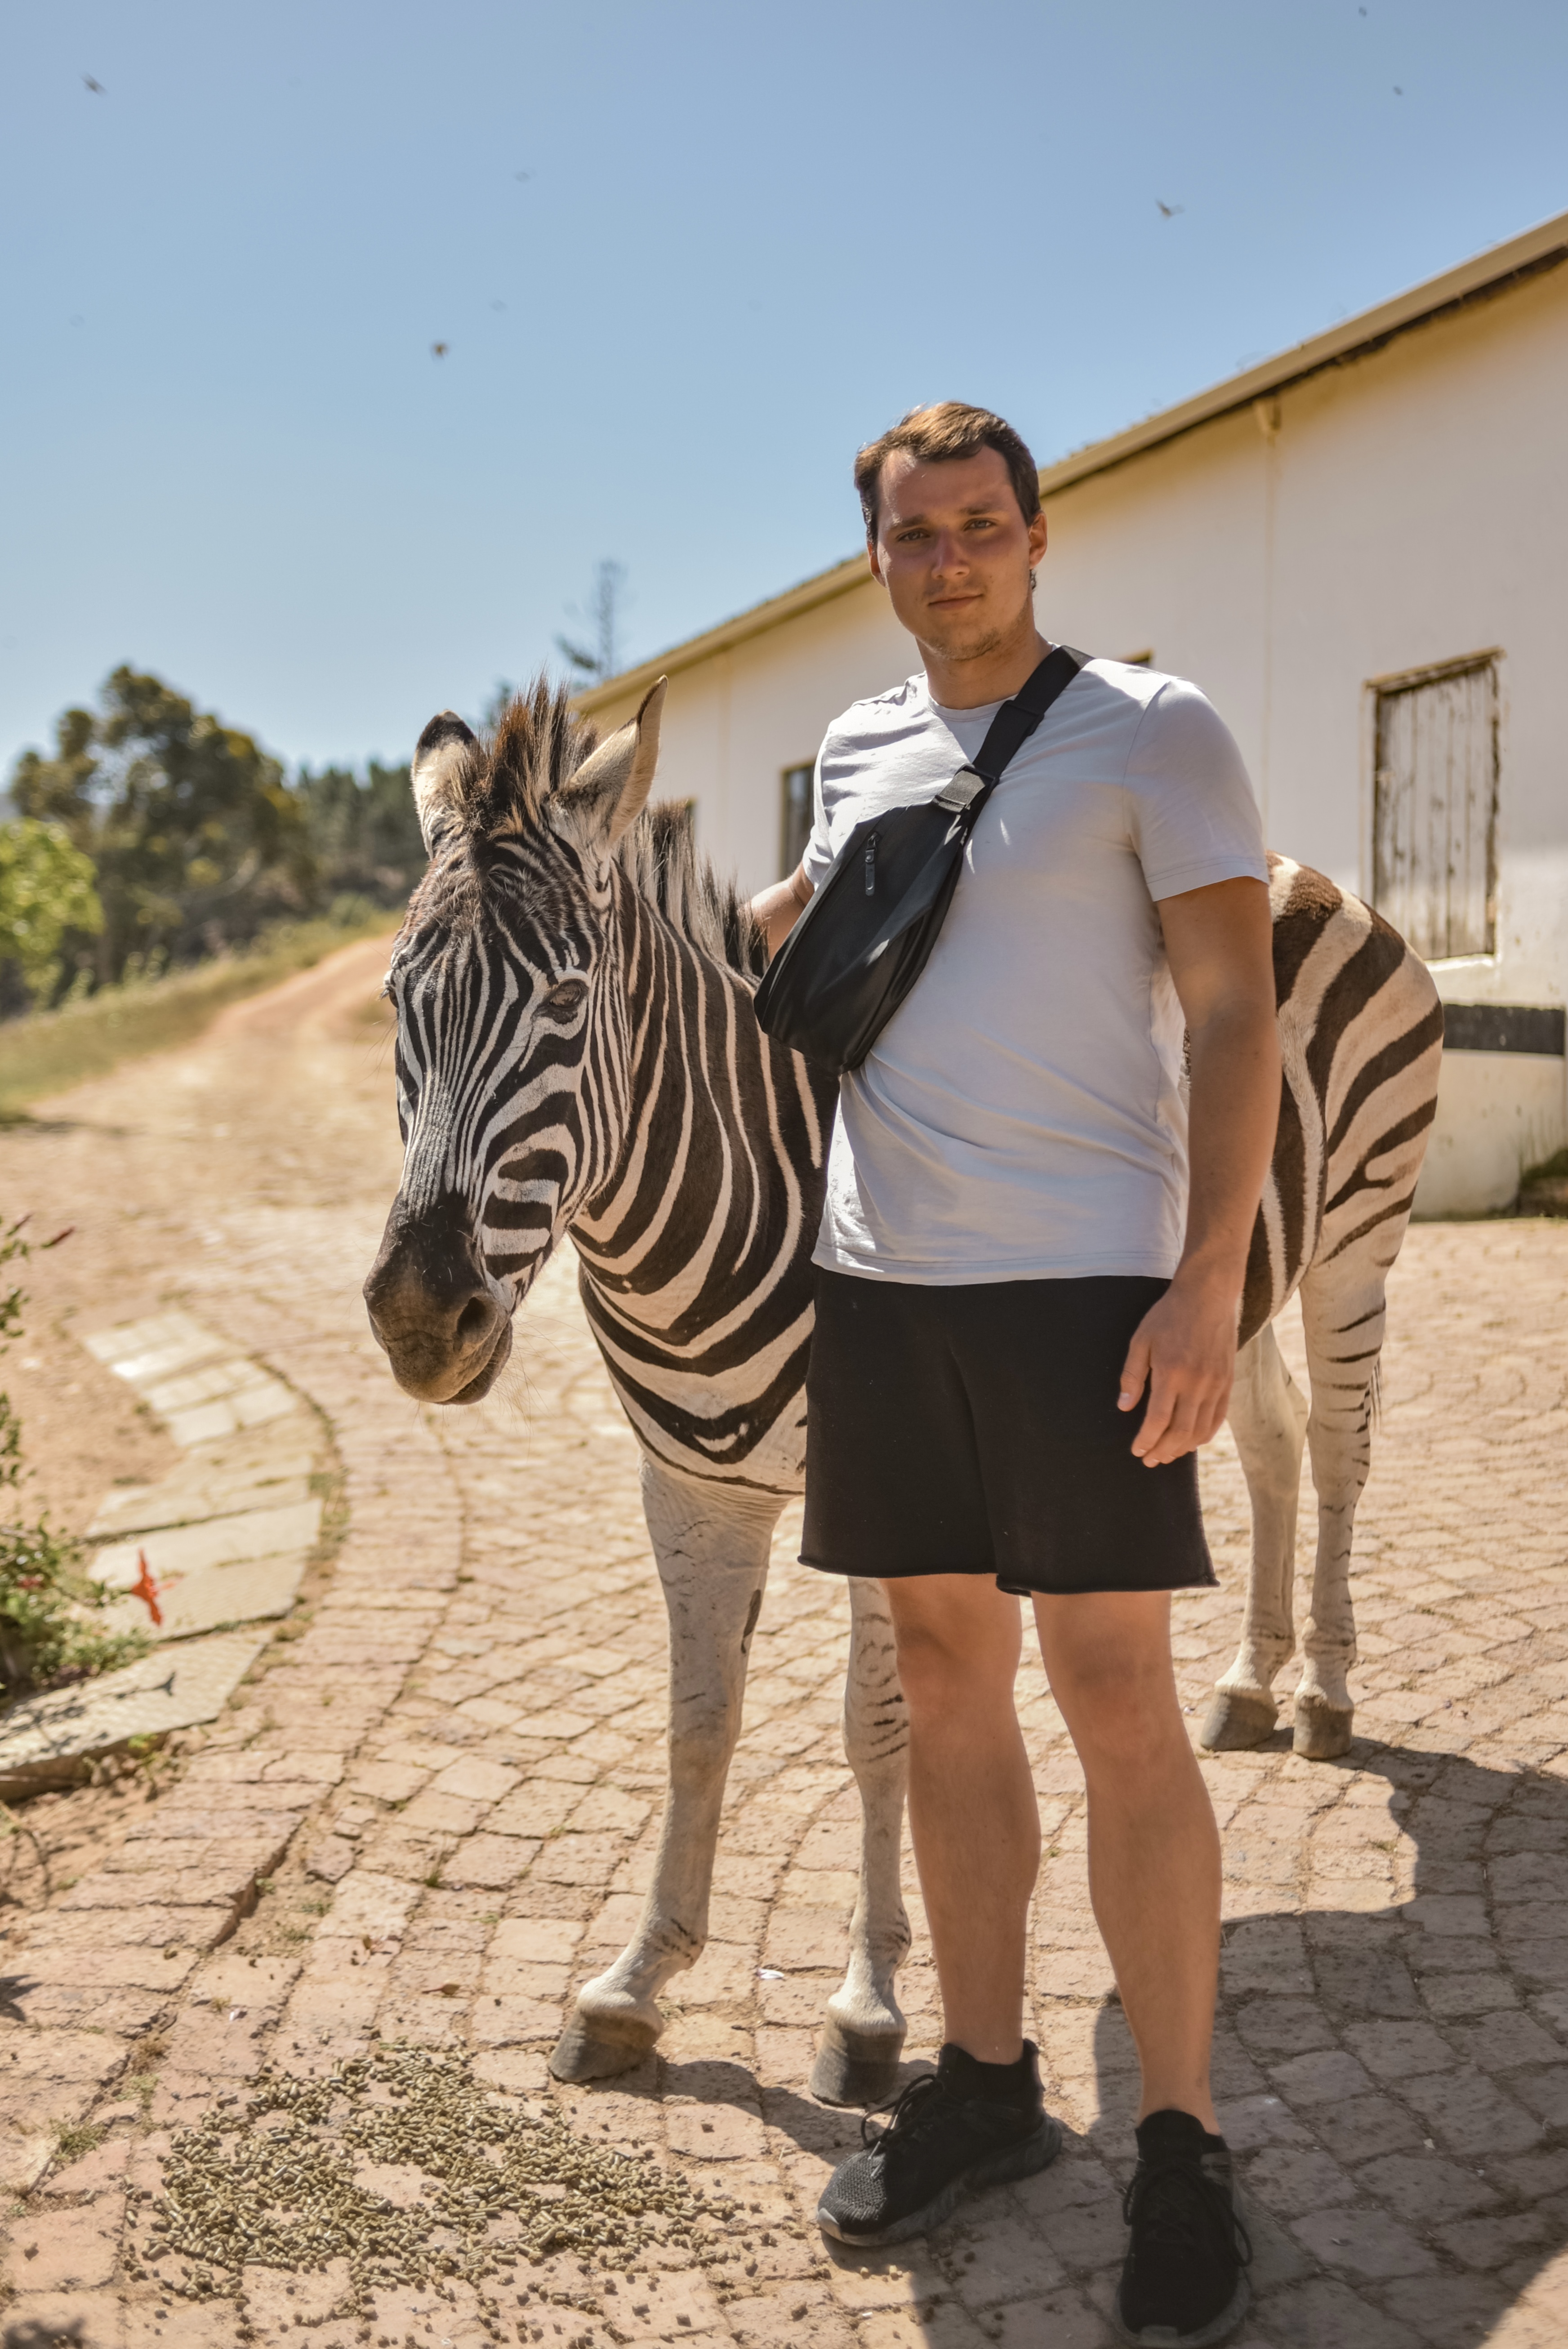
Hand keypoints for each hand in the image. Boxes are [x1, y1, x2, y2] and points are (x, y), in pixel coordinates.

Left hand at [1117, 1274, 1239, 1465]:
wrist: (1208, 1296)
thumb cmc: (1169, 1316)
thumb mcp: (1141, 1340)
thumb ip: (1132, 1376)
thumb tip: (1124, 1407)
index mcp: (1171, 1372)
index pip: (1158, 1419)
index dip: (1147, 1440)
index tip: (1137, 1451)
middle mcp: (1197, 1383)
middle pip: (1181, 1431)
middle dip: (1163, 1450)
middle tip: (1150, 1460)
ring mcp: (1216, 1384)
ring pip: (1201, 1429)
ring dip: (1183, 1447)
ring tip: (1167, 1454)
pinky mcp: (1228, 1382)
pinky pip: (1218, 1418)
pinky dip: (1205, 1435)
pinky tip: (1192, 1442)